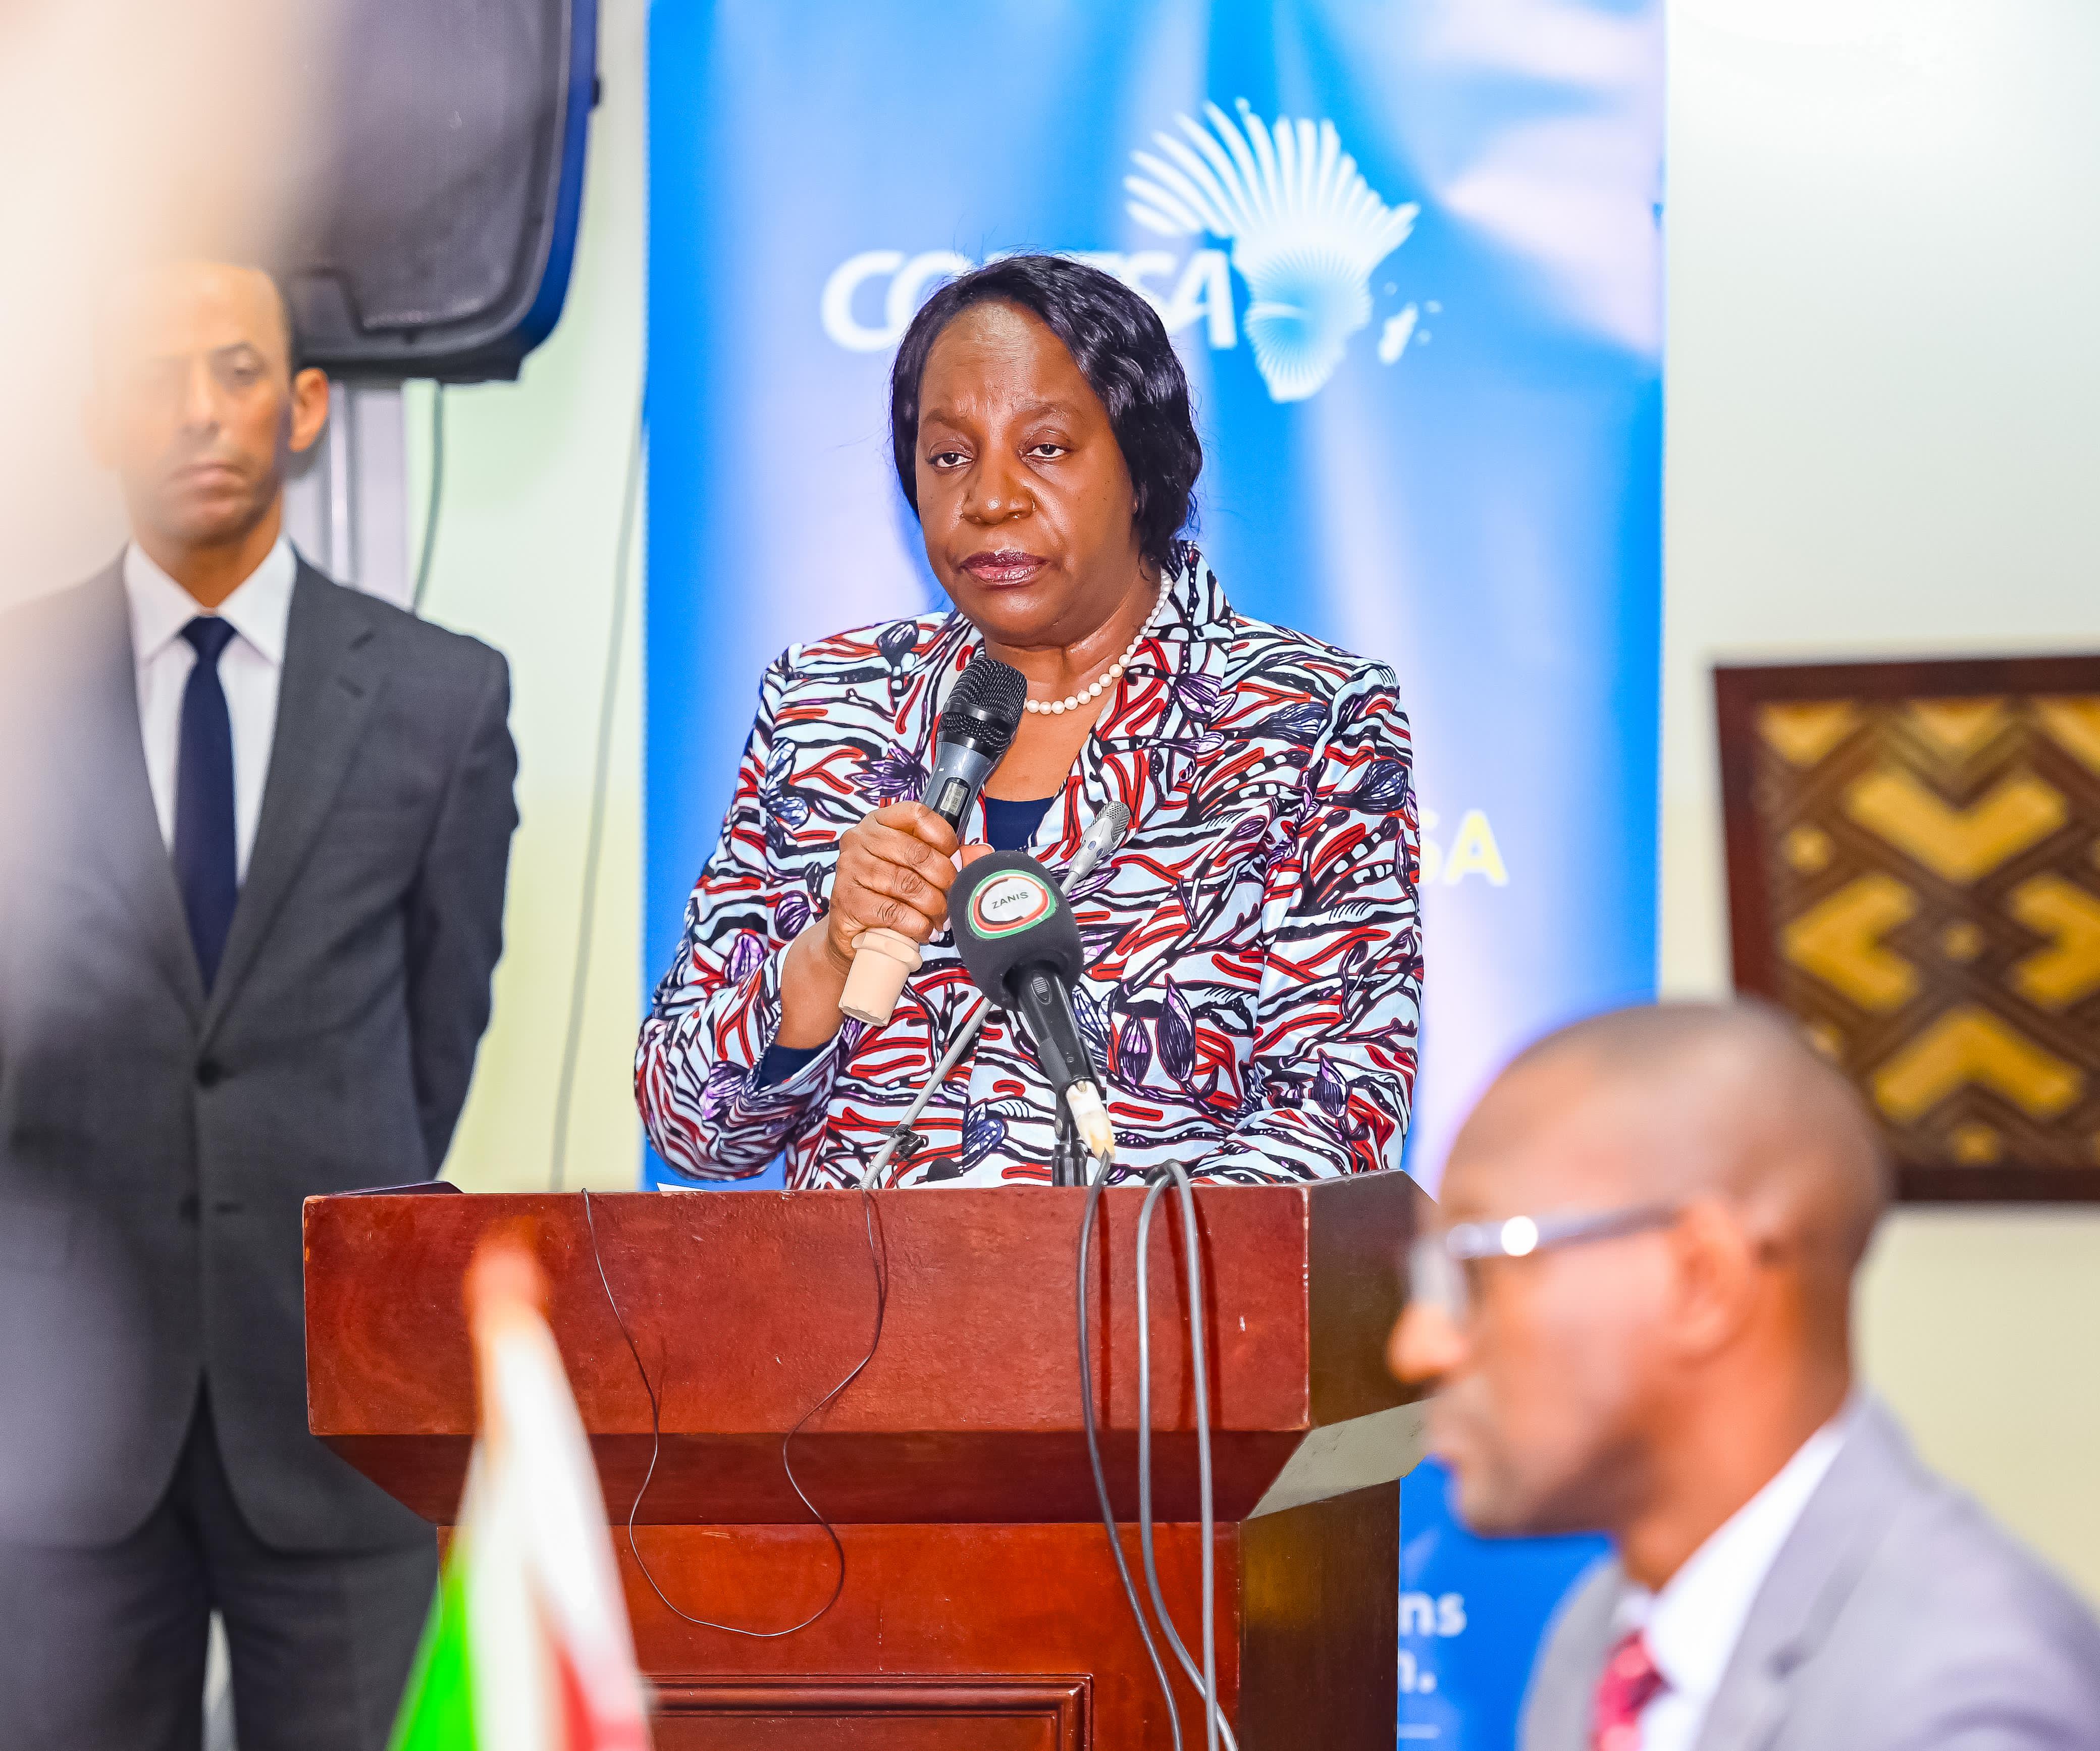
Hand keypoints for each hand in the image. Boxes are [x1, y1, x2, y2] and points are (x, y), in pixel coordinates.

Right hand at [819, 802, 962, 972]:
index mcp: (879, 822)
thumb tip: (985, 852)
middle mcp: (860, 839)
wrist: (853, 932)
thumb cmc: (888, 894)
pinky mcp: (848, 899)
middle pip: (917, 852)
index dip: (944, 837)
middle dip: (944, 879)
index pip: (918, 814)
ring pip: (907, 884)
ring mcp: (850, 868)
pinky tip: (924, 930)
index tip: (955, 859)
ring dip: (933, 906)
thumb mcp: (917, 870)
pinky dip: (916, 925)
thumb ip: (949, 858)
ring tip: (941, 919)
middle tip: (953, 898)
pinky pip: (894, 911)